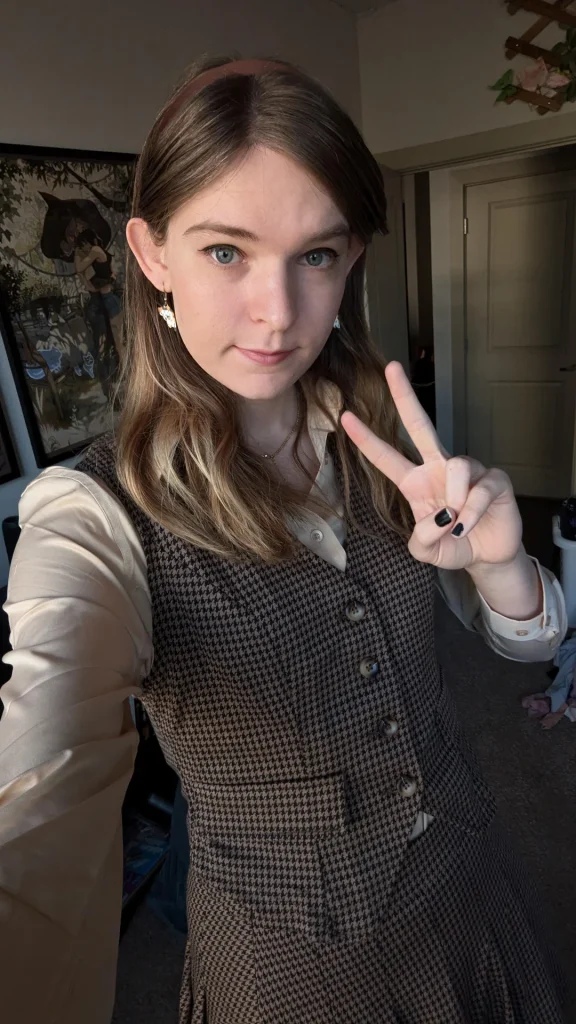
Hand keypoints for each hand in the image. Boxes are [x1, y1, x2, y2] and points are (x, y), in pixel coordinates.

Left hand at [339, 361, 522, 571]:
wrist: (487, 556)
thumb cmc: (453, 545)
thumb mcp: (426, 551)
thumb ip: (420, 541)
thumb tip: (439, 520)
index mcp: (415, 482)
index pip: (386, 456)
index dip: (366, 438)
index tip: (345, 416)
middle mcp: (439, 468)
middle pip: (419, 424)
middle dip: (405, 395)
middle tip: (391, 368)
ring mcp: (468, 470)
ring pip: (456, 467)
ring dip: (455, 502)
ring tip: (457, 524)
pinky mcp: (494, 479)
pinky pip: (478, 489)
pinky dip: (472, 513)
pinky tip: (470, 525)